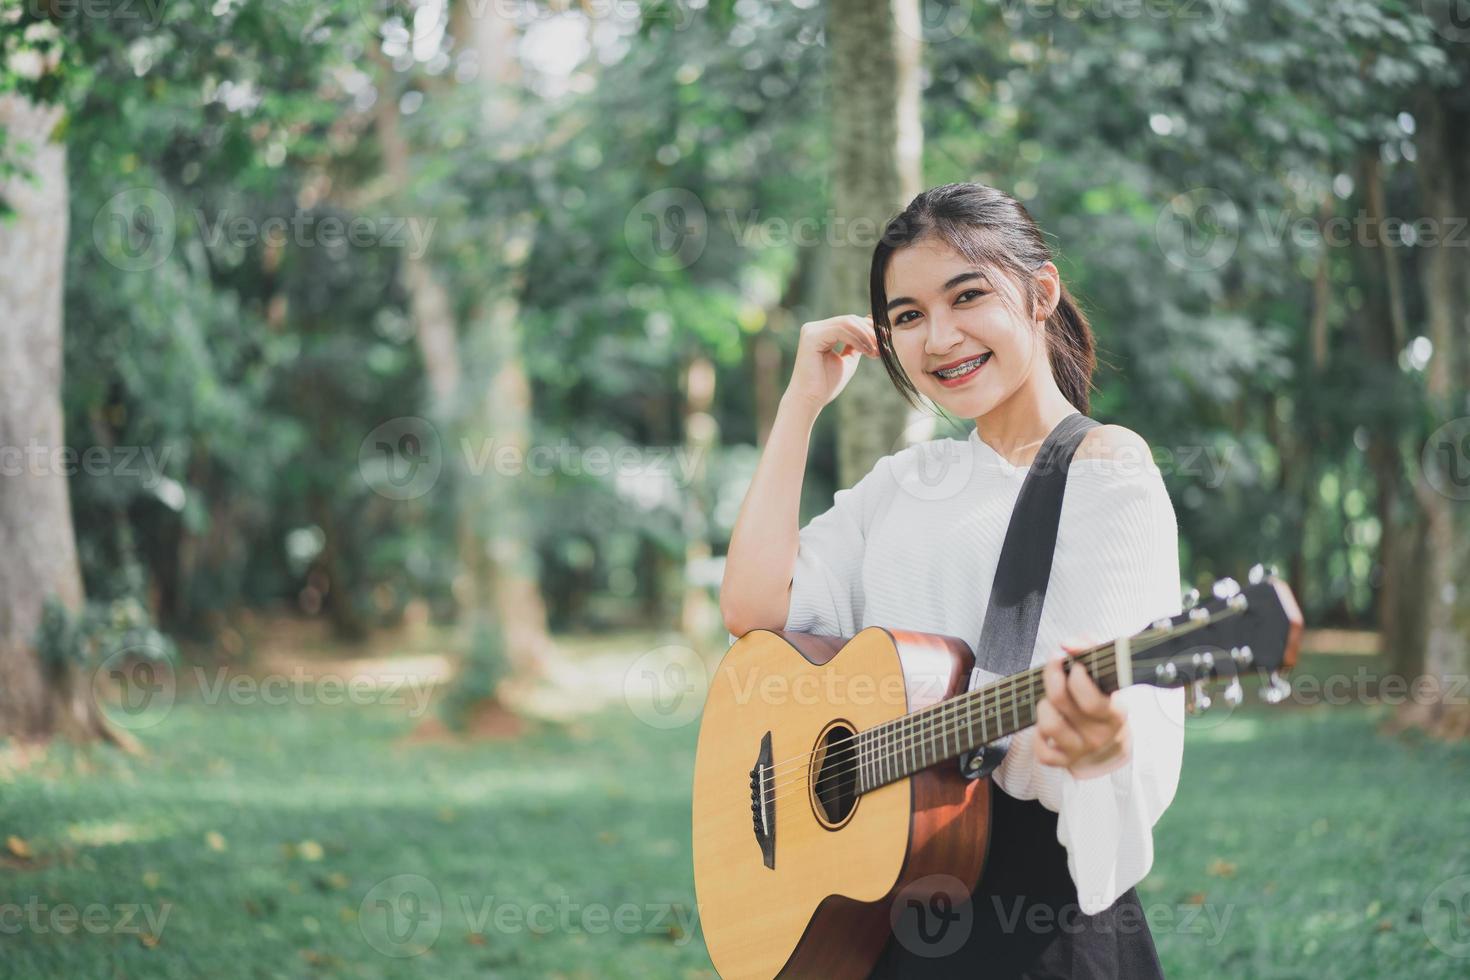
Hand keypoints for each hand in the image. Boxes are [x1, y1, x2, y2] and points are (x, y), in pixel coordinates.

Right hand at [783, 314, 880, 411]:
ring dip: (866, 335)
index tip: (885, 340)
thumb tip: (872, 330)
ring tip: (876, 350)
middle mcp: (813, 328)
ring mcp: (811, 331)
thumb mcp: (847, 360)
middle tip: (884, 345)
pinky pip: (840, 330)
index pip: (849, 322)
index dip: (869, 328)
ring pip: (847, 323)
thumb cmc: (826, 384)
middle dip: (870, 332)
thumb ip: (856, 345)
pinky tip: (866, 350)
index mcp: (820, 332)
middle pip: (849, 320)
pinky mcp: (811, 337)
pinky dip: (857, 339)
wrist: (809, 400)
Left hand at [1035, 644, 1130, 778]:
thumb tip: (1067, 644)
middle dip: (1053, 678)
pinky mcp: (1065, 762)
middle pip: (1062, 703)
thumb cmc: (1102, 698)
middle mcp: (1099, 735)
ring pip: (1049, 725)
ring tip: (1050, 700)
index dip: (1077, 678)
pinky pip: (1042, 752)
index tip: (1073, 664)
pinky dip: (1038, 737)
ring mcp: (1082, 750)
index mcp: (1115, 714)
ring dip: (1043, 706)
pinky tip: (1045, 726)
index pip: (1091, 699)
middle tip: (1055, 668)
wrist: (1109, 741)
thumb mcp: (1104, 672)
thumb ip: (1089, 648)